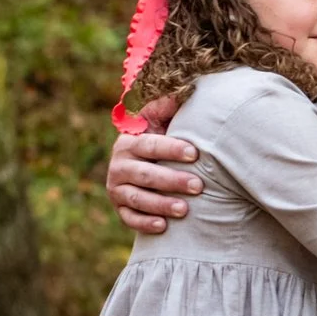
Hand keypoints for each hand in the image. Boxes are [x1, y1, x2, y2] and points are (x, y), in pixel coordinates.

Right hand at [108, 97, 201, 234]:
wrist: (143, 166)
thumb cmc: (161, 141)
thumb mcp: (161, 122)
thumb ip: (169, 108)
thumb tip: (186, 88)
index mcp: (129, 142)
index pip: (150, 145)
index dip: (171, 149)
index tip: (195, 153)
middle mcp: (119, 165)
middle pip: (145, 174)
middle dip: (172, 180)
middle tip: (198, 186)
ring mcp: (118, 189)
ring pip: (138, 199)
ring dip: (161, 204)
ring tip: (185, 209)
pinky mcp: (120, 209)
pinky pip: (130, 219)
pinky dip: (145, 223)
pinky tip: (163, 226)